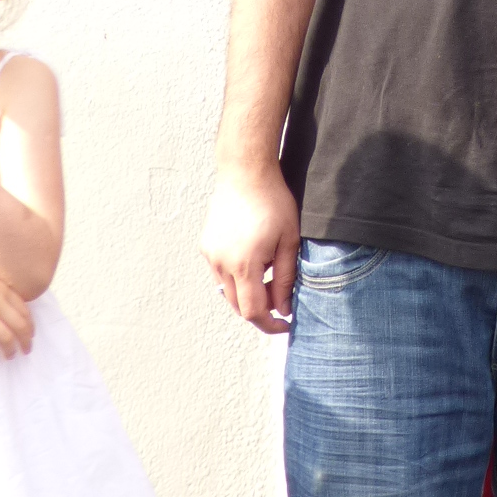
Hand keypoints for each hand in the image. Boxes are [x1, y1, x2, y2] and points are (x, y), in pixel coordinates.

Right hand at [0, 259, 33, 358]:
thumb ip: (4, 294)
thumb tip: (15, 311)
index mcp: (6, 292)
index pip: (25, 313)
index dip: (31, 327)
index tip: (31, 336)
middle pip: (20, 326)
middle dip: (26, 341)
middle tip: (26, 350)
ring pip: (6, 337)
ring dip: (11, 350)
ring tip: (10, 356)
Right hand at [202, 165, 299, 334]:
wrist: (246, 172)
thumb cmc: (273, 202)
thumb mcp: (289, 241)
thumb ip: (286, 278)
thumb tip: (284, 308)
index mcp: (244, 265)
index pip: (254, 312)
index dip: (270, 324)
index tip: (286, 324)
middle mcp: (222, 264)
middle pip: (238, 306)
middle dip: (261, 310)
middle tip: (282, 299)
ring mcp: (210, 255)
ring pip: (227, 292)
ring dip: (247, 294)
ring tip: (269, 276)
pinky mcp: (206, 246)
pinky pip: (220, 275)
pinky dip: (236, 279)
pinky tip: (253, 261)